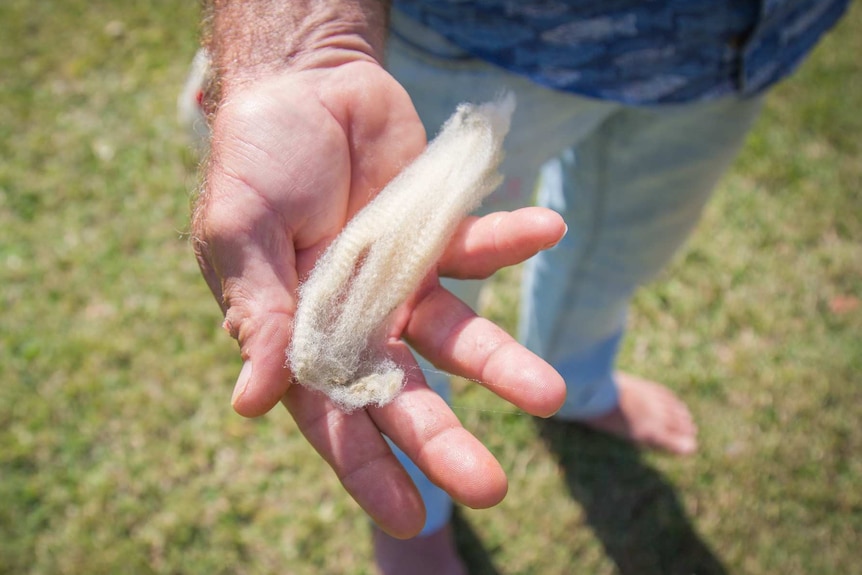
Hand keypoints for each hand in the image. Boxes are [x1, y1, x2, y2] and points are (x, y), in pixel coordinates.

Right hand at [193, 62, 566, 537]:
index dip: (366, 468)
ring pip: (456, 335)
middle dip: (442, 440)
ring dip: (502, 362)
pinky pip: (478, 245)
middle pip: (404, 392)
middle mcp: (358, 321)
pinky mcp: (438, 235)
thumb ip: (255, 311)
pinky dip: (510, 239)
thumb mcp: (237, 230)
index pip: (331, 415)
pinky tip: (545, 228)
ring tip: (550, 394)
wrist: (304, 86)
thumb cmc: (254, 160)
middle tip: (490, 487)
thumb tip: (254, 402)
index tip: (410, 518)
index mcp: (298, 333)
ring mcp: (403, 282)